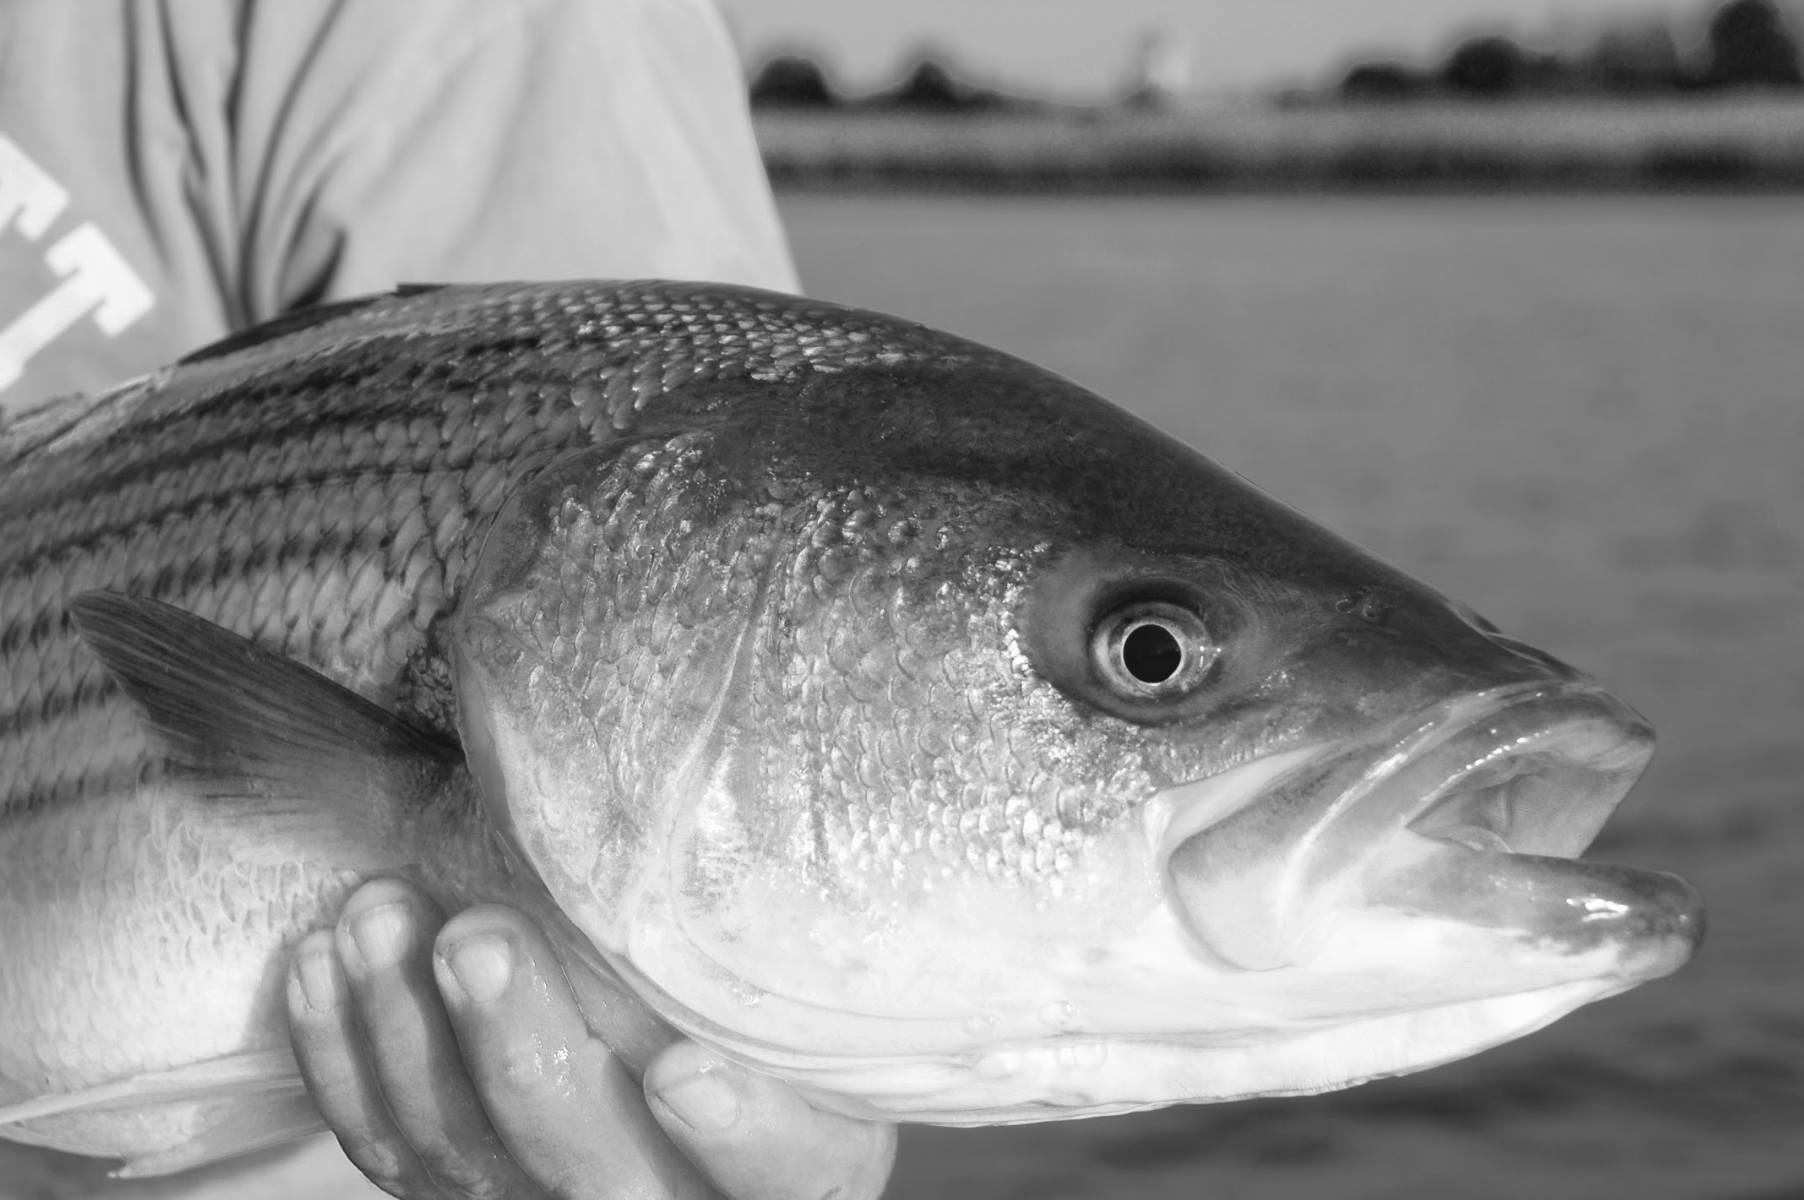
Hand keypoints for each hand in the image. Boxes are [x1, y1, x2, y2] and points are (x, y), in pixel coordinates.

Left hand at [285, 878, 895, 1198]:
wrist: (649, 1039)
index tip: (684, 1067)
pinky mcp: (458, 1186)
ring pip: (466, 1162)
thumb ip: (764, 930)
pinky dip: (343, 1055)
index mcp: (793, 1164)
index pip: (792, 1176)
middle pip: (595, 1173)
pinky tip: (322, 958)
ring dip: (407, 1036)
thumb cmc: (750, 980)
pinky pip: (387, 1146)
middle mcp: (665, 1197)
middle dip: (524, 1060)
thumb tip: (733, 800)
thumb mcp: (793, 971)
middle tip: (476, 941)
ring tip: (377, 914)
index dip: (744, 1138)